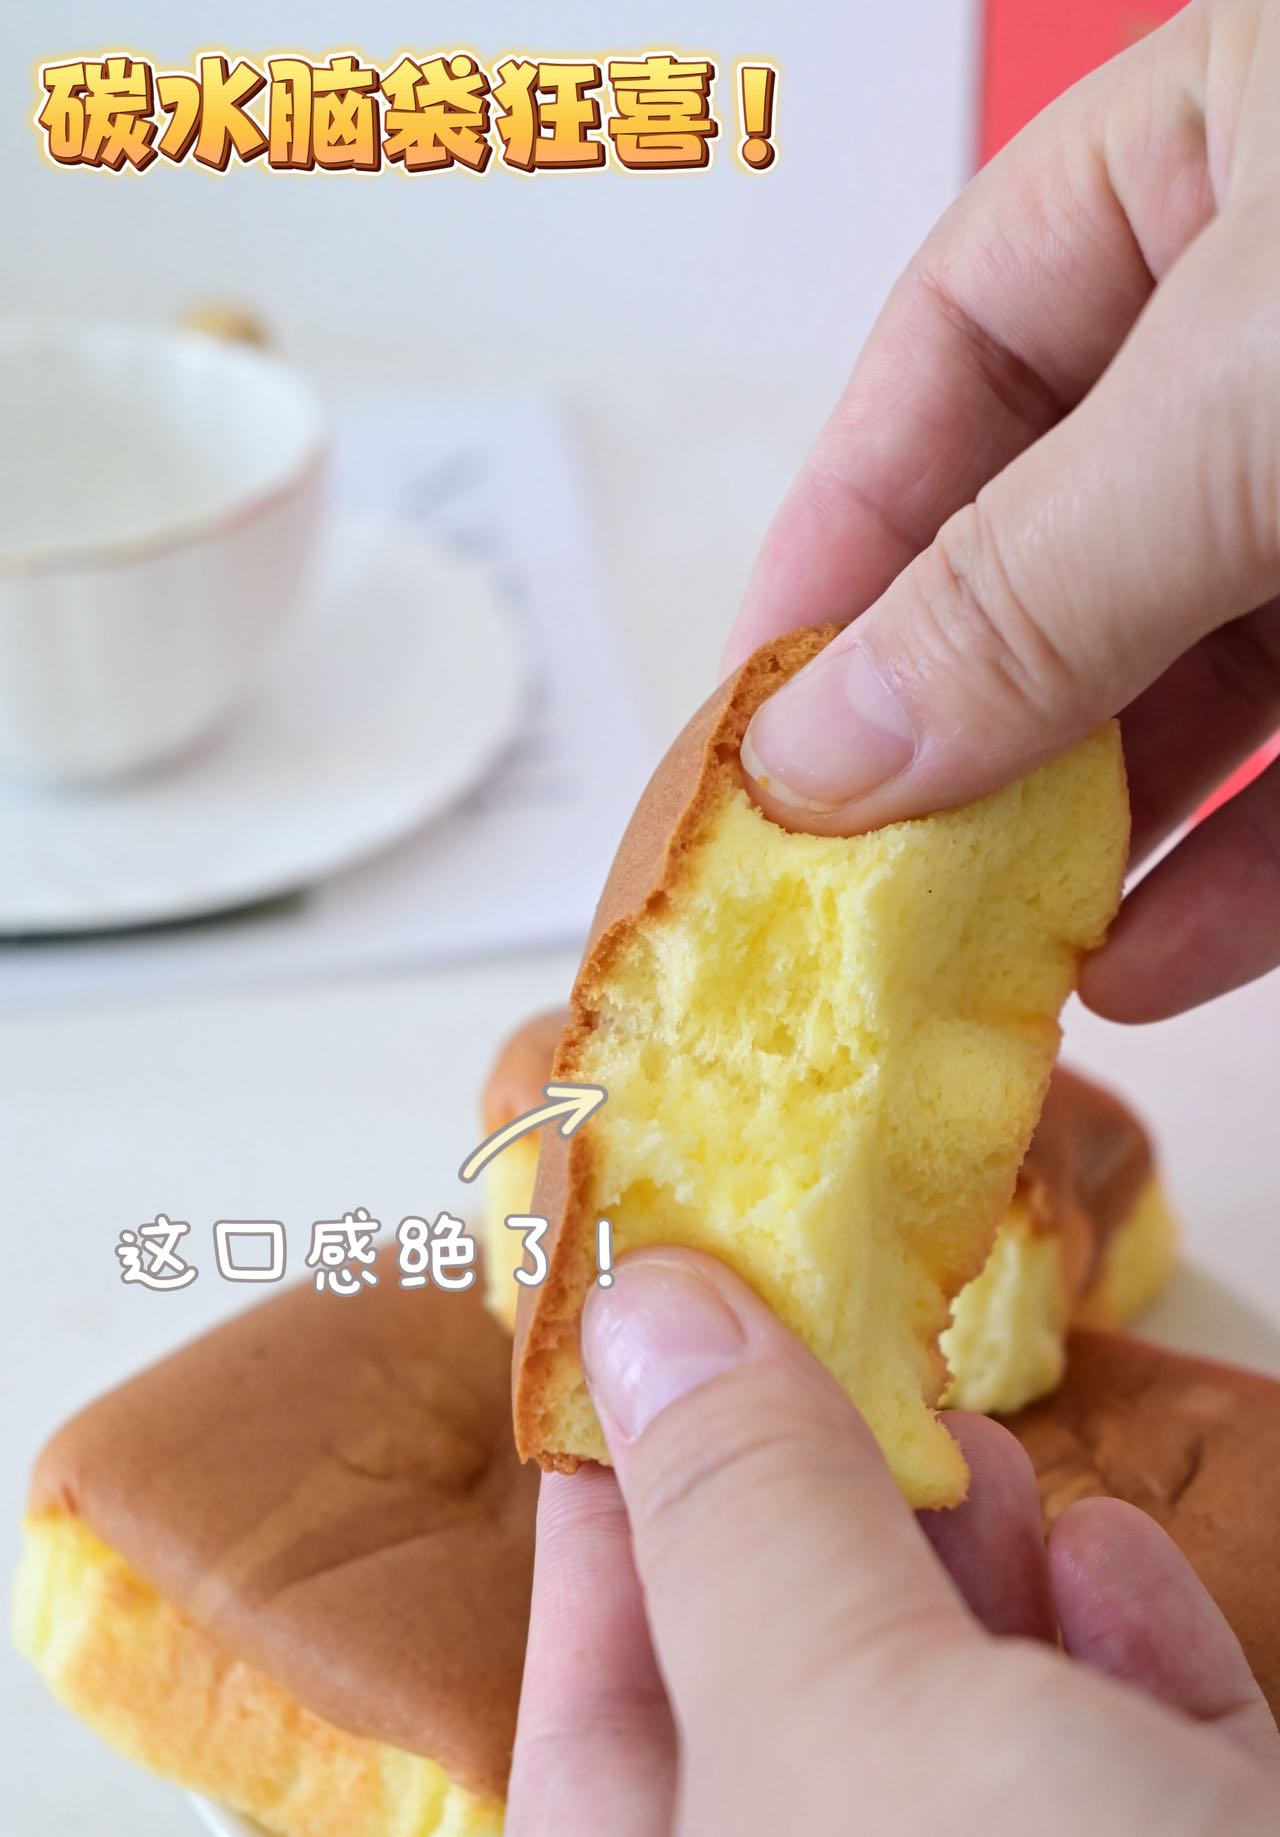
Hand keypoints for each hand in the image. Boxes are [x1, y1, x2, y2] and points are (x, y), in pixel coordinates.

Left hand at [506, 1250, 1278, 1836]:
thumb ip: (742, 1516)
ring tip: (968, 1437)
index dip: (606, 1522)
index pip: (594, 1731)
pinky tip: (1109, 1562)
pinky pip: (1137, 1787)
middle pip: (794, 1718)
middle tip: (827, 1349)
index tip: (642, 1346)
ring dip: (976, 1573)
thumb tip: (640, 1307)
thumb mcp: (851, 1730)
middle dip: (814, 1522)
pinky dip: (1124, 1664)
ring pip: (973, 1746)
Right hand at [724, 0, 1279, 1023]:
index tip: (773, 707)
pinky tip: (1158, 955)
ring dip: (1093, 829)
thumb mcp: (1247, 397)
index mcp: (1215, 160)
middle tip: (864, 872)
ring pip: (1190, 671)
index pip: (960, 346)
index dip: (849, 529)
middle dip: (963, 718)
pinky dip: (1240, 865)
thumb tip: (815, 751)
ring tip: (990, 955)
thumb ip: (1029, 581)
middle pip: (1058, 542)